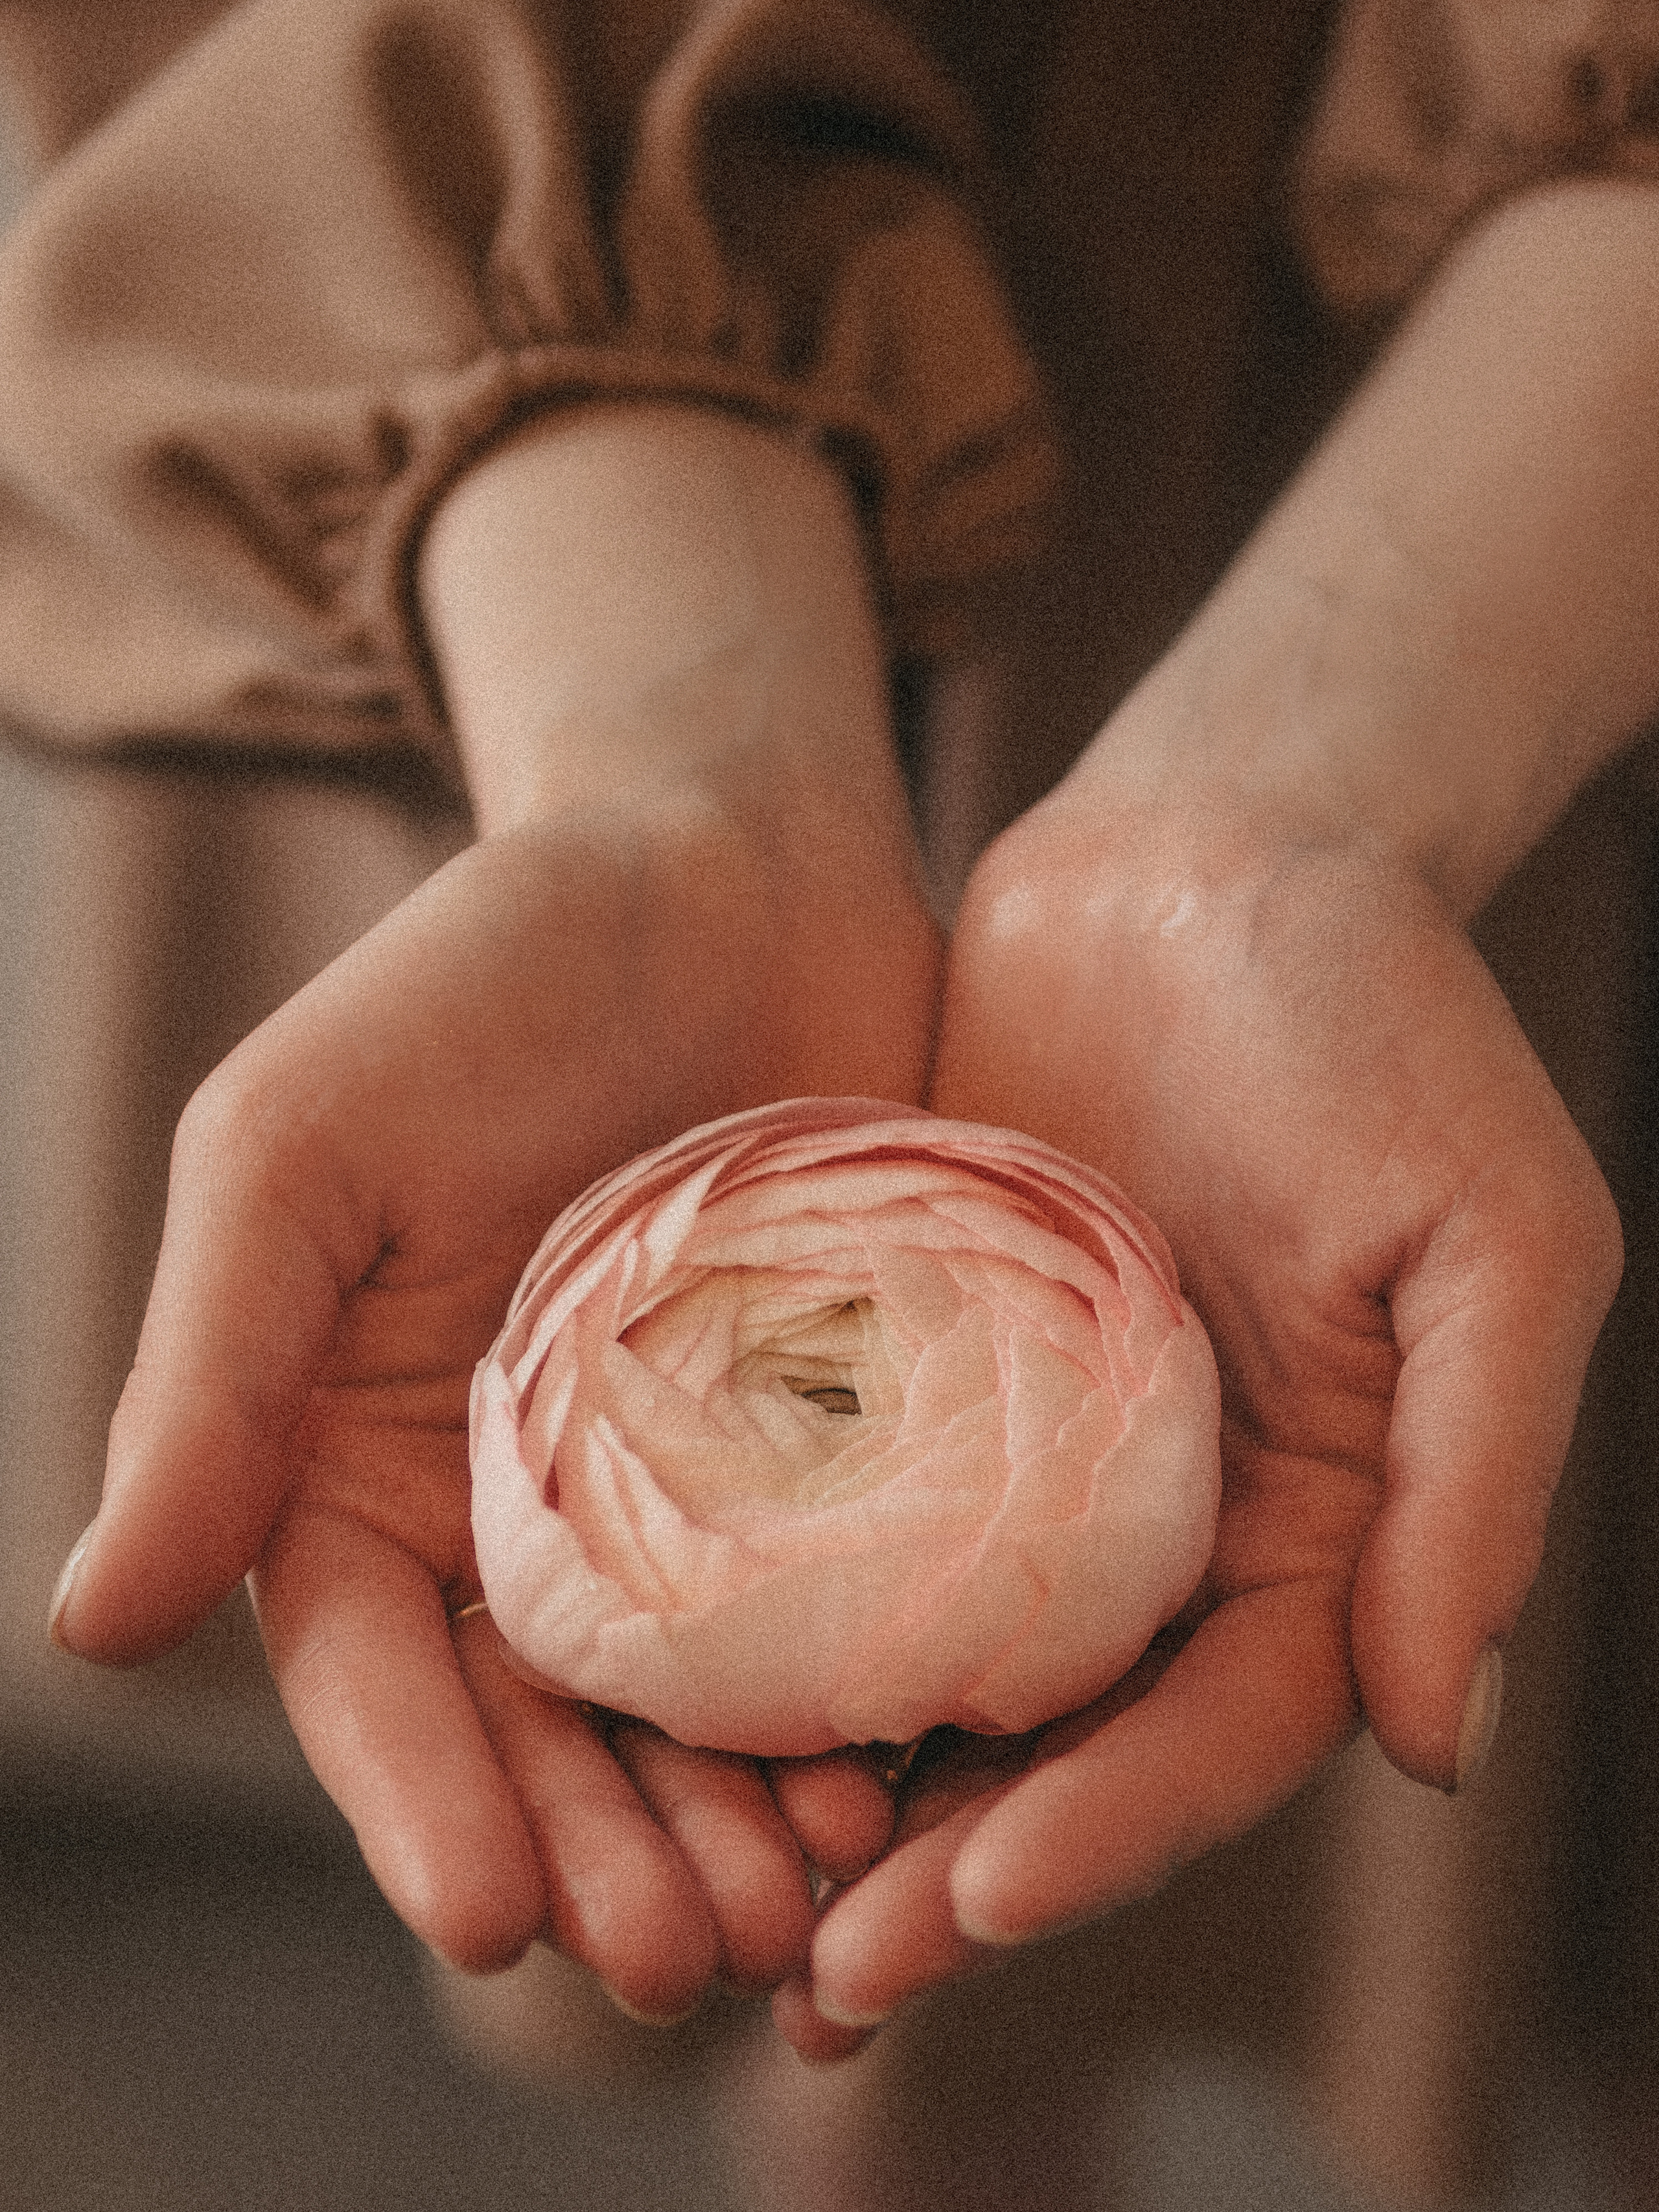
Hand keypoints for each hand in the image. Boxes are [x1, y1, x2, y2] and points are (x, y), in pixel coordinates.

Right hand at [51, 796, 932, 2009]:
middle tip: (687, 1961)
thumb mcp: (304, 1148)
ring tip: (806, 1919)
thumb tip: (93, 1626)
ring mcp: (702, 1493)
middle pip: (549, 1738)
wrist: (720, 866)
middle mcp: (530, 1510)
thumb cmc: (486, 974)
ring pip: (702, 1719)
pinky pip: (852, 1617)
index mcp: (370, 1463)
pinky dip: (868, 1717)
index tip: (487, 1919)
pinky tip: (910, 1787)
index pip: (377, 1681)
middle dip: (606, 1860)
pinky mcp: (847, 1450)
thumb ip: (209, 1379)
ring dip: (739, 1834)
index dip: (421, 1807)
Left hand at [782, 786, 1620, 2038]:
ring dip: (846, 1797)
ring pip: (940, 1672)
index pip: (1220, 1730)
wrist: (1212, 857)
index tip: (974, 1907)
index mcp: (1318, 1523)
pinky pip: (841, 1524)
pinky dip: (777, 1629)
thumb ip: (1475, 1481)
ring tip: (719, 1903)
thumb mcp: (1492, 1237)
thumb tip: (1437, 1742)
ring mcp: (1029, 1455)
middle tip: (821, 1979)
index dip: (1113, 1834)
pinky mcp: (913, 1367)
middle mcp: (1169, 1522)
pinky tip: (676, 1706)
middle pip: (1065, 1747)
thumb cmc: (1384, 1022)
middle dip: (957, 1872)